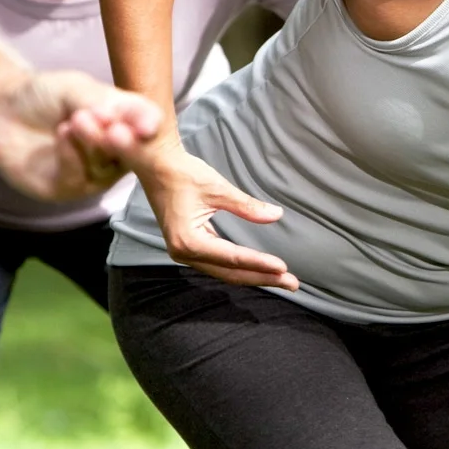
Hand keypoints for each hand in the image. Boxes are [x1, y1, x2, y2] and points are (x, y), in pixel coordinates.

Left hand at [0, 70, 162, 200]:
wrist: (2, 110)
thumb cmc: (45, 96)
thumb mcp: (78, 89)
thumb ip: (108, 103)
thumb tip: (149, 121)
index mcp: (126, 128)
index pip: (148, 131)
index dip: (147, 129)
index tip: (146, 127)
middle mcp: (115, 156)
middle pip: (130, 155)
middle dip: (123, 142)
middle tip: (115, 128)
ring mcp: (92, 175)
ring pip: (104, 167)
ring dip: (92, 143)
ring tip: (76, 120)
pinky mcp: (65, 189)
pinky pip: (76, 178)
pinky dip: (71, 155)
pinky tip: (63, 132)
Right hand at [122, 145, 297, 288]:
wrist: (156, 165)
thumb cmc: (184, 173)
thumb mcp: (218, 188)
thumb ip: (247, 205)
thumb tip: (276, 214)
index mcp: (188, 240)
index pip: (232, 257)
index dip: (259, 263)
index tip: (284, 268)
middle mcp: (183, 252)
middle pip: (230, 272)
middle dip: (262, 277)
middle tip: (293, 283)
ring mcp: (184, 252)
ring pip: (225, 272)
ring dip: (254, 275)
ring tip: (282, 279)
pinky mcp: (188, 247)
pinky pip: (218, 263)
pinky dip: (240, 267)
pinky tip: (260, 270)